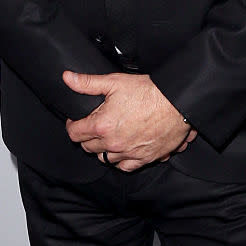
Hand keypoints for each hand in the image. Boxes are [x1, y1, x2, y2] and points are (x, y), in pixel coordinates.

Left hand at [63, 71, 196, 171]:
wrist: (177, 103)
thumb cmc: (148, 92)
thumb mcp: (114, 82)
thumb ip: (88, 83)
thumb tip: (68, 78)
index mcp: (102, 126)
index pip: (75, 133)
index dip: (72, 126)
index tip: (75, 121)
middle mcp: (113, 144)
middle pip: (88, 147)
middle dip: (87, 137)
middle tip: (92, 126)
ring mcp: (129, 153)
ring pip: (105, 159)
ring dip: (103, 149)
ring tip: (108, 137)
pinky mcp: (144, 158)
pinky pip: (125, 167)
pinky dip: (121, 161)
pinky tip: (123, 151)